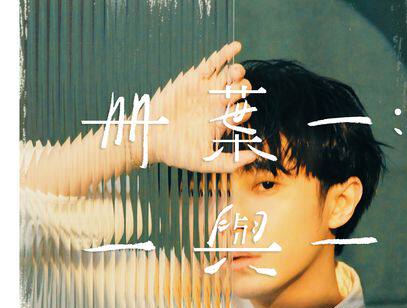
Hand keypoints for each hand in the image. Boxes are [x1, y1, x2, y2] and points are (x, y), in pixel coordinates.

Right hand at [150, 41, 257, 172]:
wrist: (150, 138)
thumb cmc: (177, 152)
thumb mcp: (206, 162)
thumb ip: (231, 162)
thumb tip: (255, 156)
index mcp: (221, 123)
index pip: (242, 113)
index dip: (246, 111)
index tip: (241, 114)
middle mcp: (217, 106)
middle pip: (239, 92)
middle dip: (244, 89)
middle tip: (239, 92)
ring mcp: (206, 91)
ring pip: (229, 77)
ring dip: (237, 73)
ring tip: (237, 75)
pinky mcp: (194, 79)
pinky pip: (213, 63)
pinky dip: (225, 54)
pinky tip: (237, 47)